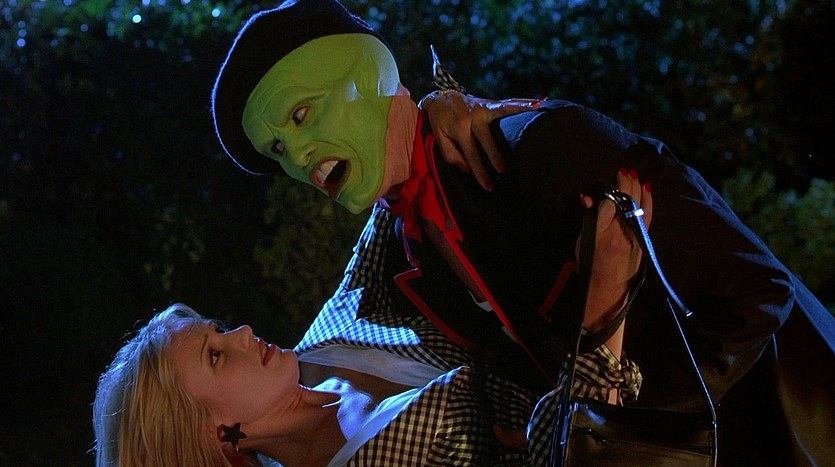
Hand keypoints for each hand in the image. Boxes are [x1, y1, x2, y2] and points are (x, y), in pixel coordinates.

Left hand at [421, 90, 542, 189]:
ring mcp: (483, 107)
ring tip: (538, 111)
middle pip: (487, 137)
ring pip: (504, 111)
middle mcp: (472, 116)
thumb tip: (468, 169)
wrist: (441, 98)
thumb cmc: (441, 122)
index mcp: (459, 127)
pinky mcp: (490, 103)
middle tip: (504, 171)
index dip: (479, 171)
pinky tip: (539, 102)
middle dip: (495, 155)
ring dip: (521, 111)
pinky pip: (508, 103)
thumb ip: (451, 155)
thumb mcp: (439, 139)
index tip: (488, 186)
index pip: (471, 153)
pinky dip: (523, 102)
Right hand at [579, 168, 652, 331]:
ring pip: (639, 206)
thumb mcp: (582, 242)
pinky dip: (647, 200)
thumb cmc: (591, 265)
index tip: (610, 184)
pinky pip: (647, 214)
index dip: (610, 194)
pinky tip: (646, 188)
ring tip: (634, 175)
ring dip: (637, 188)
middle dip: (626, 185)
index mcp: (603, 234)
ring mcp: (635, 236)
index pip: (609, 206)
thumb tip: (588, 198)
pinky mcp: (644, 239)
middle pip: (626, 202)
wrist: (609, 288)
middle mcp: (621, 233)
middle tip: (624, 171)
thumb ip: (587, 219)